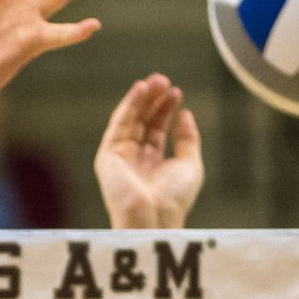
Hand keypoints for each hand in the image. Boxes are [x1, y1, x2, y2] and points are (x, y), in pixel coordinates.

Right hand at [94, 74, 203, 231]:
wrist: (155, 218)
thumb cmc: (174, 199)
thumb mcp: (190, 164)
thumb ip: (187, 139)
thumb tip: (185, 113)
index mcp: (152, 163)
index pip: (156, 129)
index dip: (166, 110)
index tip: (177, 93)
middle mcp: (134, 158)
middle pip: (142, 122)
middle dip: (153, 100)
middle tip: (164, 80)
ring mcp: (120, 157)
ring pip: (130, 120)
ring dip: (141, 98)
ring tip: (156, 80)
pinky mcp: (108, 155)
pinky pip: (118, 125)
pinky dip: (128, 105)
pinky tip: (140, 89)